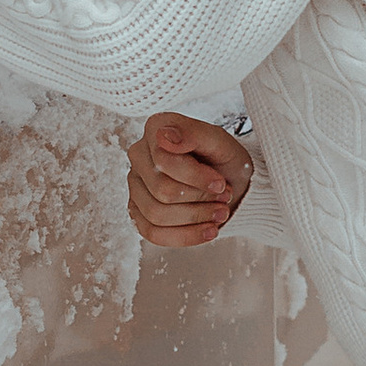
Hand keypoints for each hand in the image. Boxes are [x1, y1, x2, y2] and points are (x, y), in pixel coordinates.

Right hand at [128, 113, 252, 248]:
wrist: (229, 181)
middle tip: (224, 197)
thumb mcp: (220, 141)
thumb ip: (193, 133)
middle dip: (200, 199)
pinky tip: (208, 230)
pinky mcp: (138, 211)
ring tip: (220, 212)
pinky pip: (153, 233)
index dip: (196, 178)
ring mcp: (135, 185)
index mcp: (155, 129)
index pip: (163, 161)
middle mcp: (139, 155)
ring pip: (157, 215)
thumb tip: (164, 136)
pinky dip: (186, 236)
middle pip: (161, 191)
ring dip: (196, 218)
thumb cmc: (223, 159)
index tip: (221, 183)